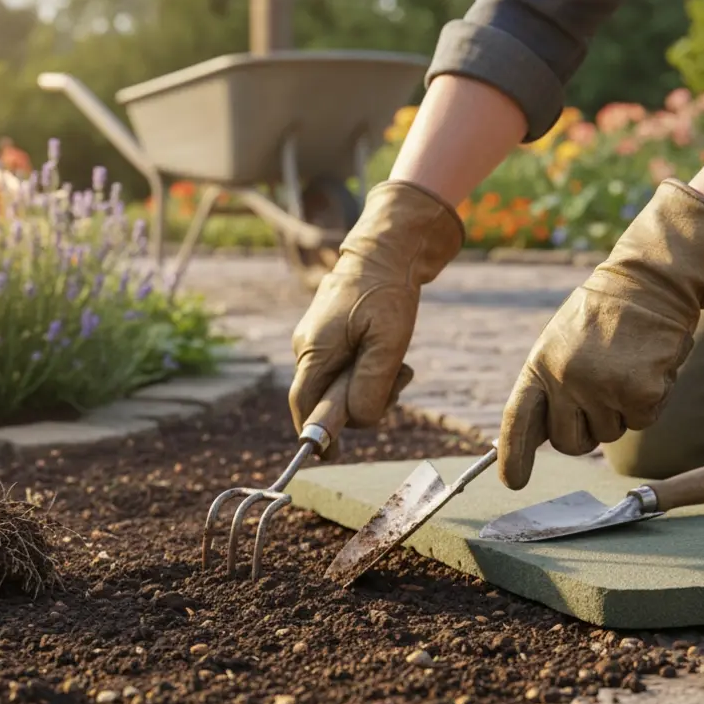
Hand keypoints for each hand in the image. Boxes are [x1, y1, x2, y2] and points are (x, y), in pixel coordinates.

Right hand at [289, 181, 464, 456]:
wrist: (388, 248)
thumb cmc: (388, 291)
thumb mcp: (389, 341)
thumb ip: (371, 384)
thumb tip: (357, 421)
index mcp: (313, 350)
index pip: (303, 406)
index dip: (315, 433)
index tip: (330, 455)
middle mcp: (308, 348)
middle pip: (326, 400)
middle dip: (361, 402)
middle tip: (397, 381)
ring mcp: (318, 342)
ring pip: (341, 386)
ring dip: (373, 385)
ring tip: (401, 365)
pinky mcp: (332, 337)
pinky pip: (347, 370)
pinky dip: (371, 371)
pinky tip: (392, 356)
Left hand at [498, 179, 703, 488]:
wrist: (651, 283)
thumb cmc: (604, 317)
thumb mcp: (562, 344)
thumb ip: (550, 386)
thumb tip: (542, 437)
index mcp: (540, 365)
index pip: (518, 419)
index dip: (512, 454)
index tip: (511, 481)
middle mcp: (566, 379)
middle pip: (569, 442)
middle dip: (585, 432)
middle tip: (601, 395)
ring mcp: (603, 388)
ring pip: (609, 434)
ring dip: (620, 411)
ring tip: (625, 367)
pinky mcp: (641, 394)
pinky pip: (642, 421)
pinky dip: (649, 402)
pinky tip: (648, 368)